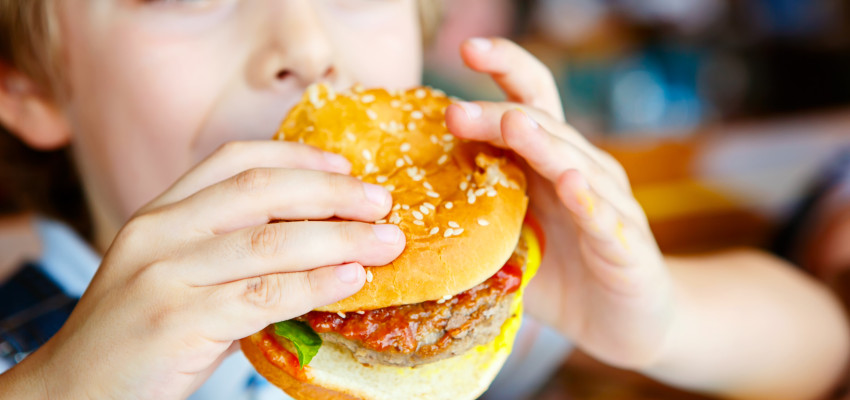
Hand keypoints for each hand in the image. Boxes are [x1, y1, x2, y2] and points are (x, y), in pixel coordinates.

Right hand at [9, 141, 405, 398]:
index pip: (234, 161)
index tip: (346, 167)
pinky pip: (262, 294)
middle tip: (383, 203)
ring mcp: (165, 275)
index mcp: (161, 214)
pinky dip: (314, 284)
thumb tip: (319, 244)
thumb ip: (232, 255)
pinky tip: (351, 279)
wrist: (72, 392)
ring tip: (386, 242)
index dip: (297, 156)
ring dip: (339, 239)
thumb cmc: (138, 336)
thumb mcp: (177, 277)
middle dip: (331, 193)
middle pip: (261, 191)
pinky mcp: (177, 321)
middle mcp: (160, 233)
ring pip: (269, 242)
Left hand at [445, 38, 671, 367]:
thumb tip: (406, 207)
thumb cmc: (562, 275)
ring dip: (542, 144)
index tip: (466, 49)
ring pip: (575, 163)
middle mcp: (582, 172)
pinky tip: (570, 184)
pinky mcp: (626, 246)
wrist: (625, 323)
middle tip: (455, 112)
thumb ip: (475, 216)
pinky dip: (588, 201)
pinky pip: (605, 219)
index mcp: (550, 164)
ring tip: (512, 125)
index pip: (529, 102)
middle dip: (498, 115)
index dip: (505, 69)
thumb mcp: (509, 241)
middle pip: (542, 127)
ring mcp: (608, 206)